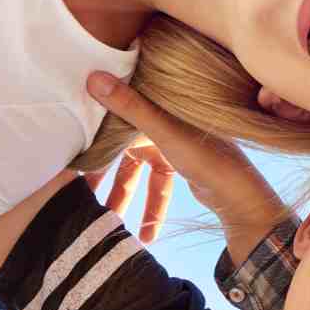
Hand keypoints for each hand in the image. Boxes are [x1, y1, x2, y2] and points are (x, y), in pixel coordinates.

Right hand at [86, 73, 283, 245]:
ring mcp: (173, 142)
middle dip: (101, 173)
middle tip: (76, 192)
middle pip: (122, 146)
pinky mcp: (180, 163)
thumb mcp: (163, 131)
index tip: (68, 151)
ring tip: (106, 219)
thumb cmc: (206, 155)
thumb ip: (129, 106)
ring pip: (137, 170)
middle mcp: (165, 119)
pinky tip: (144, 232)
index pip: (116, 112)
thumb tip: (93, 77)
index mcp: (161, 104)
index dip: (92, 131)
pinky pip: (155, 183)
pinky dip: (149, 205)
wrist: (241, 191)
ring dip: (123, 195)